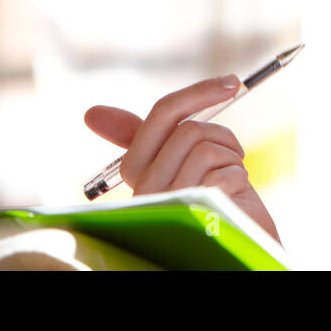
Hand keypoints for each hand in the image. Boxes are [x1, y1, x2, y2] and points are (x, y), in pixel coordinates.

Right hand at [84, 75, 280, 244]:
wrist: (232, 247)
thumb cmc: (206, 199)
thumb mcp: (174, 163)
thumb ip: (143, 136)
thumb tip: (91, 113)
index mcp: (136, 170)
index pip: (161, 115)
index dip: (197, 93)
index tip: (230, 83)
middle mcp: (144, 189)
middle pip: (189, 131)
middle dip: (222, 137)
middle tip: (231, 155)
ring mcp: (168, 203)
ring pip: (206, 149)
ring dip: (232, 160)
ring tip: (229, 179)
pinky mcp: (194, 215)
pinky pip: (223, 174)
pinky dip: (238, 179)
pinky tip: (233, 198)